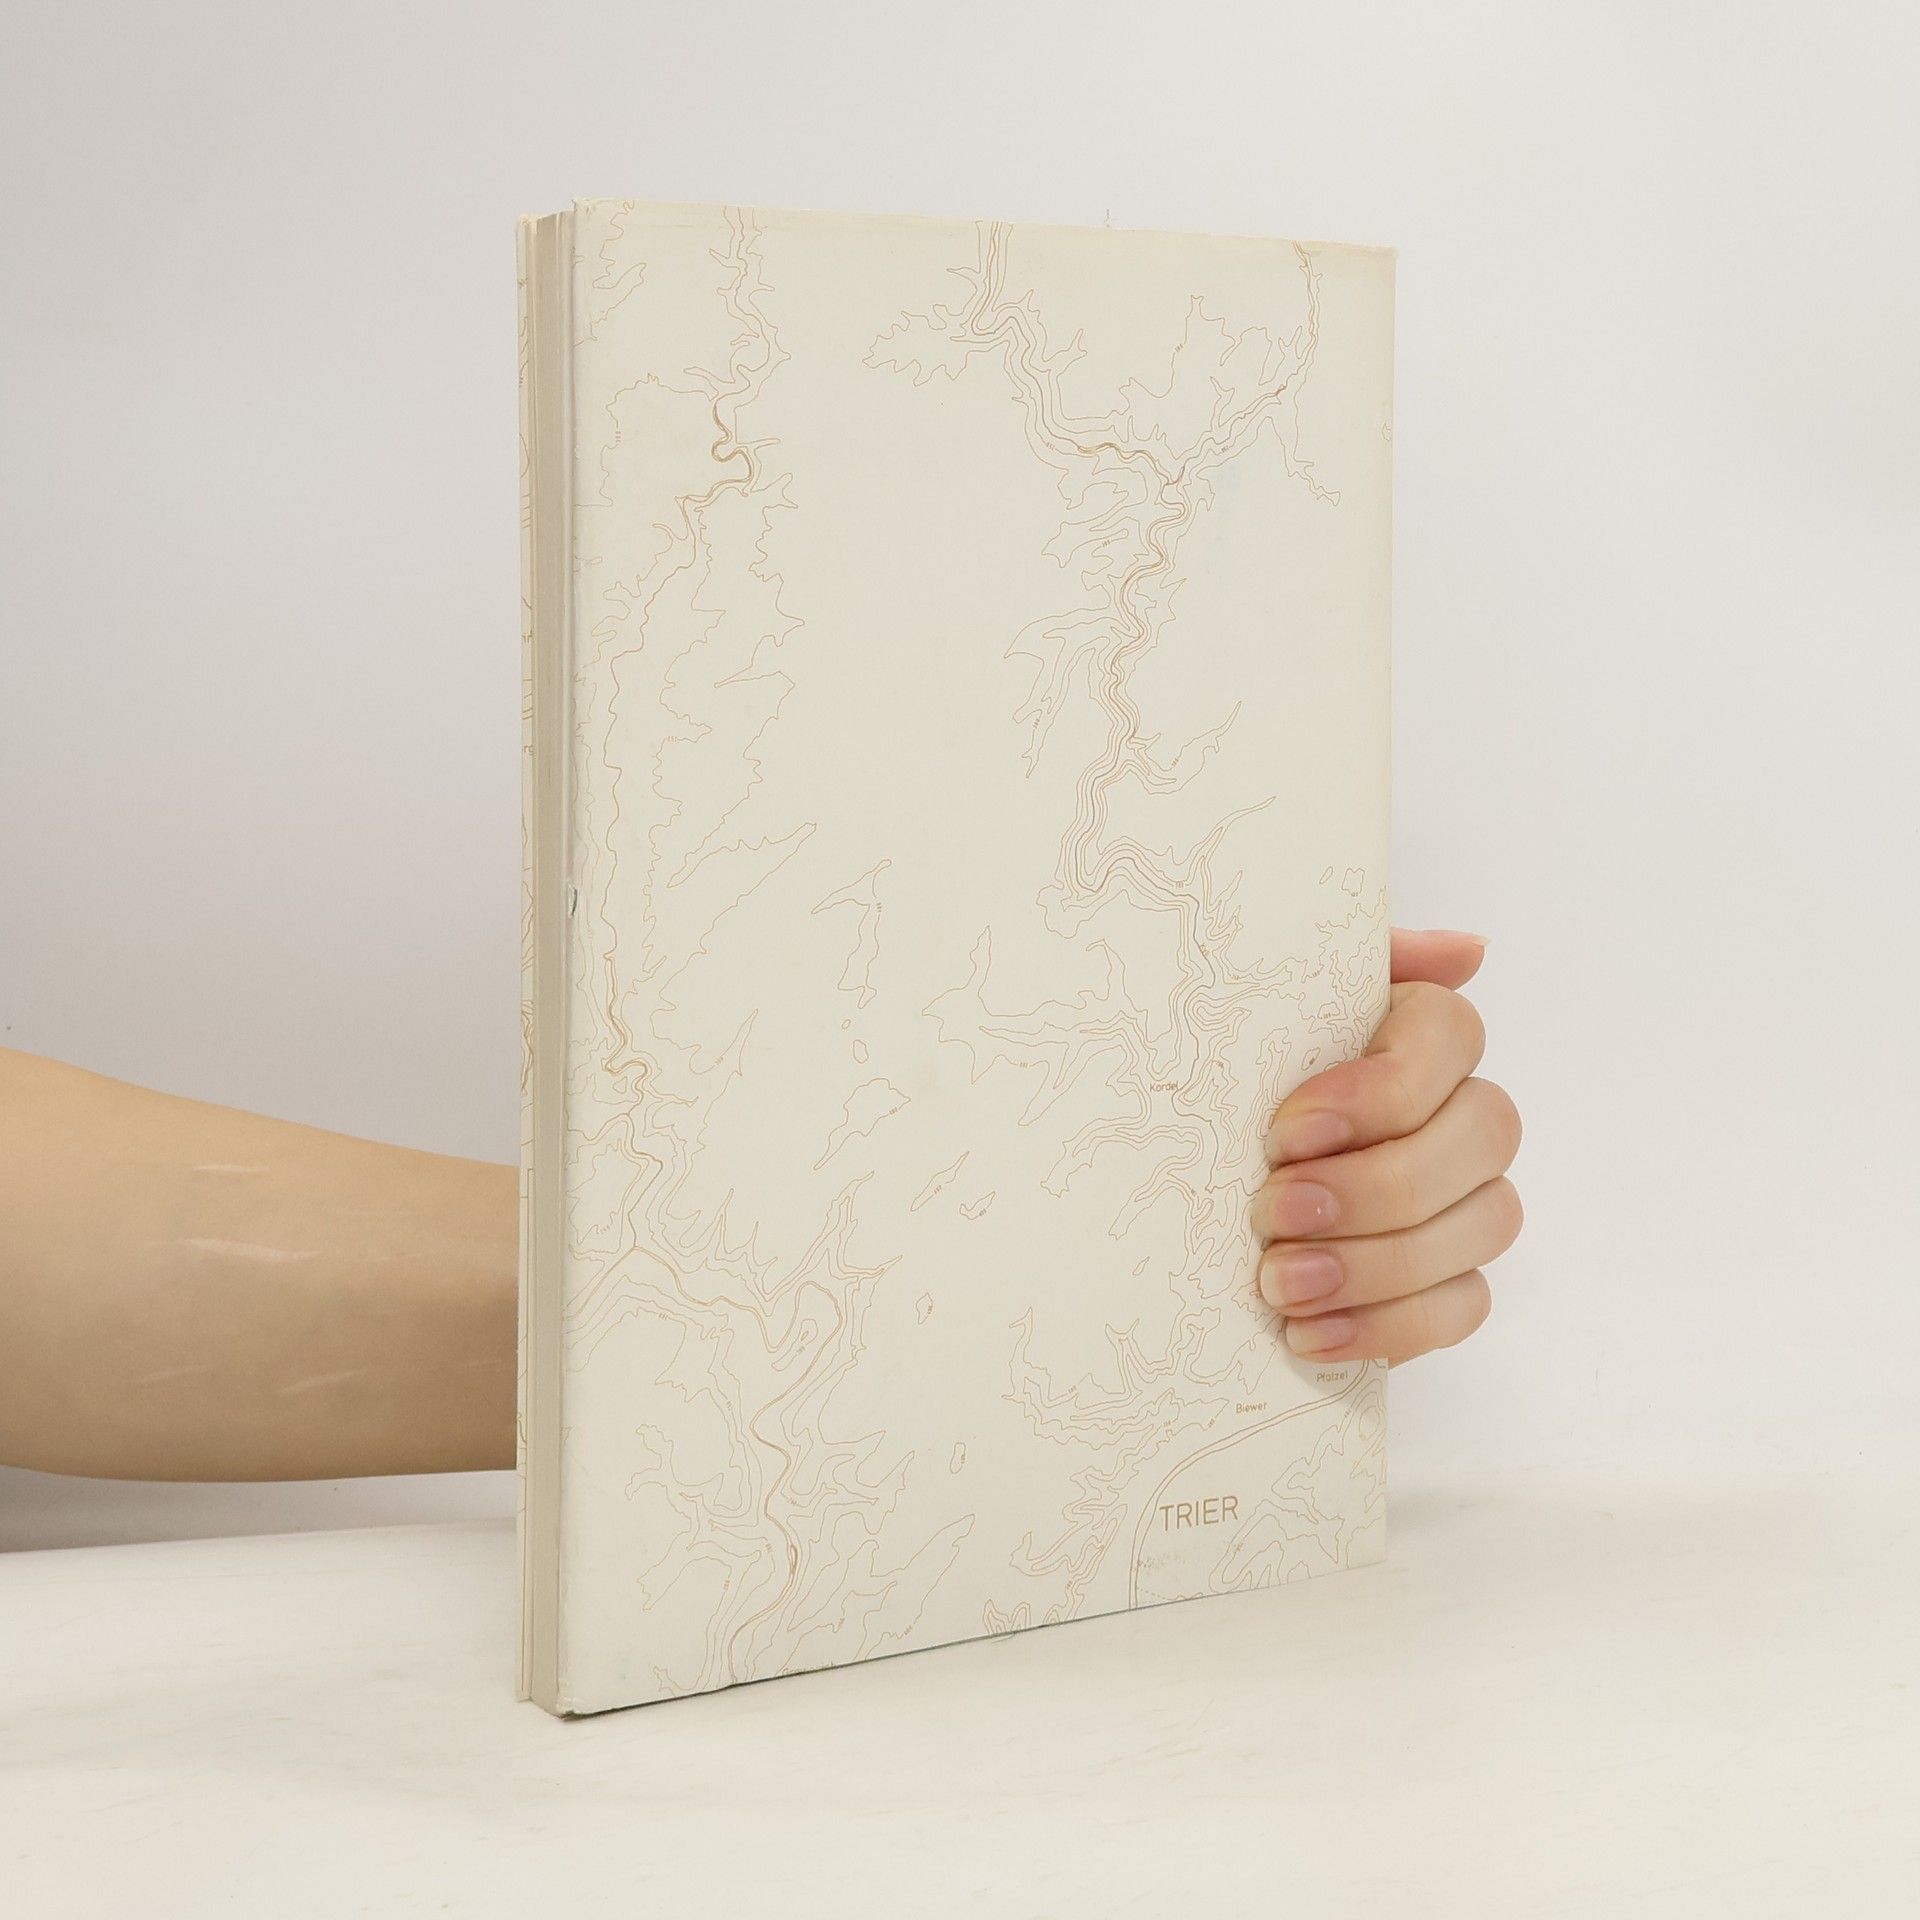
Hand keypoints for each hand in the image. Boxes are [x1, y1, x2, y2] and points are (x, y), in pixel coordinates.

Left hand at [1251, 928, 1521, 1365]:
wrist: (1191, 1180)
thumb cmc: (1233, 1081)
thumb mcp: (1261, 1013)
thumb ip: (1347, 968)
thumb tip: (1465, 950)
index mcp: (1420, 1031)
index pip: (1451, 1037)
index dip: (1379, 1091)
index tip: (1285, 1132)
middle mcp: (1463, 1110)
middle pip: (1480, 1137)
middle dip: (1374, 1186)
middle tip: (1271, 1214)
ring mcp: (1471, 1200)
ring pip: (1483, 1226)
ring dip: (1378, 1264)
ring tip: (1279, 1283)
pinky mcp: (1454, 1279)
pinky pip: (1462, 1308)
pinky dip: (1387, 1328)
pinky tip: (1309, 1334)